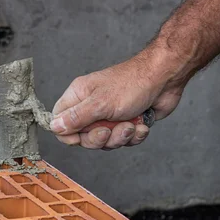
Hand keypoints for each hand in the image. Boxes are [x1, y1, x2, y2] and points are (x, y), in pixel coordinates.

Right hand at [50, 48, 185, 148]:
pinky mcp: (125, 122)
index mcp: (78, 97)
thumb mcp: (100, 104)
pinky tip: (141, 124)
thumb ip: (75, 118)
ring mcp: (108, 116)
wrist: (166, 79)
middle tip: (110, 130)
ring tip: (131, 124)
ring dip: (120, 137)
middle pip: (82, 137)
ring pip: (105, 141)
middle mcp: (90, 107)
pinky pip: (122, 140)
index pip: (59, 122)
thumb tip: (54, 127)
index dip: (68, 135)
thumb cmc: (132, 84)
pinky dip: (134, 136)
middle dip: (100, 139)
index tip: (80, 137)